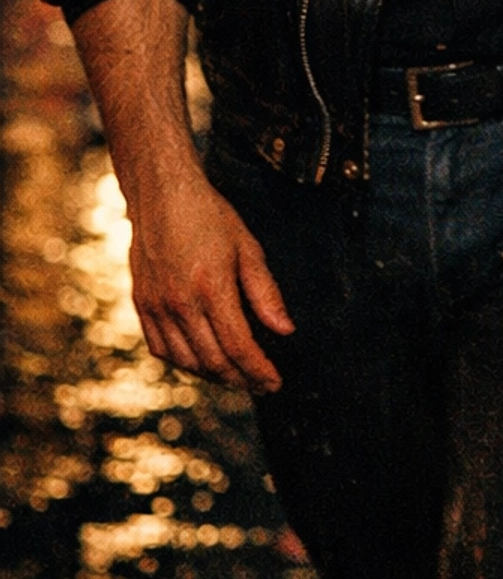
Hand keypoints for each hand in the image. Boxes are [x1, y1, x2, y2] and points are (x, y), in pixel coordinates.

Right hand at [125, 164, 293, 393]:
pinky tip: (201, 361)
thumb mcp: (248, 247)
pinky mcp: (141, 305)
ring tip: (236, 376)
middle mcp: (179, 303)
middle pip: (212, 360)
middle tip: (261, 384)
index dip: (259, 370)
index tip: (275, 382)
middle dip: (241, 379)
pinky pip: (161, 349)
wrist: (161, 194)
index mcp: (210, 287)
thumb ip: (266, 292)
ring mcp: (156, 306)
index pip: (238, 346)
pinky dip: (183, 362)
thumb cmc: (209, 216)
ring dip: (213, 375)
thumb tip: (286, 330)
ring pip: (186, 361)